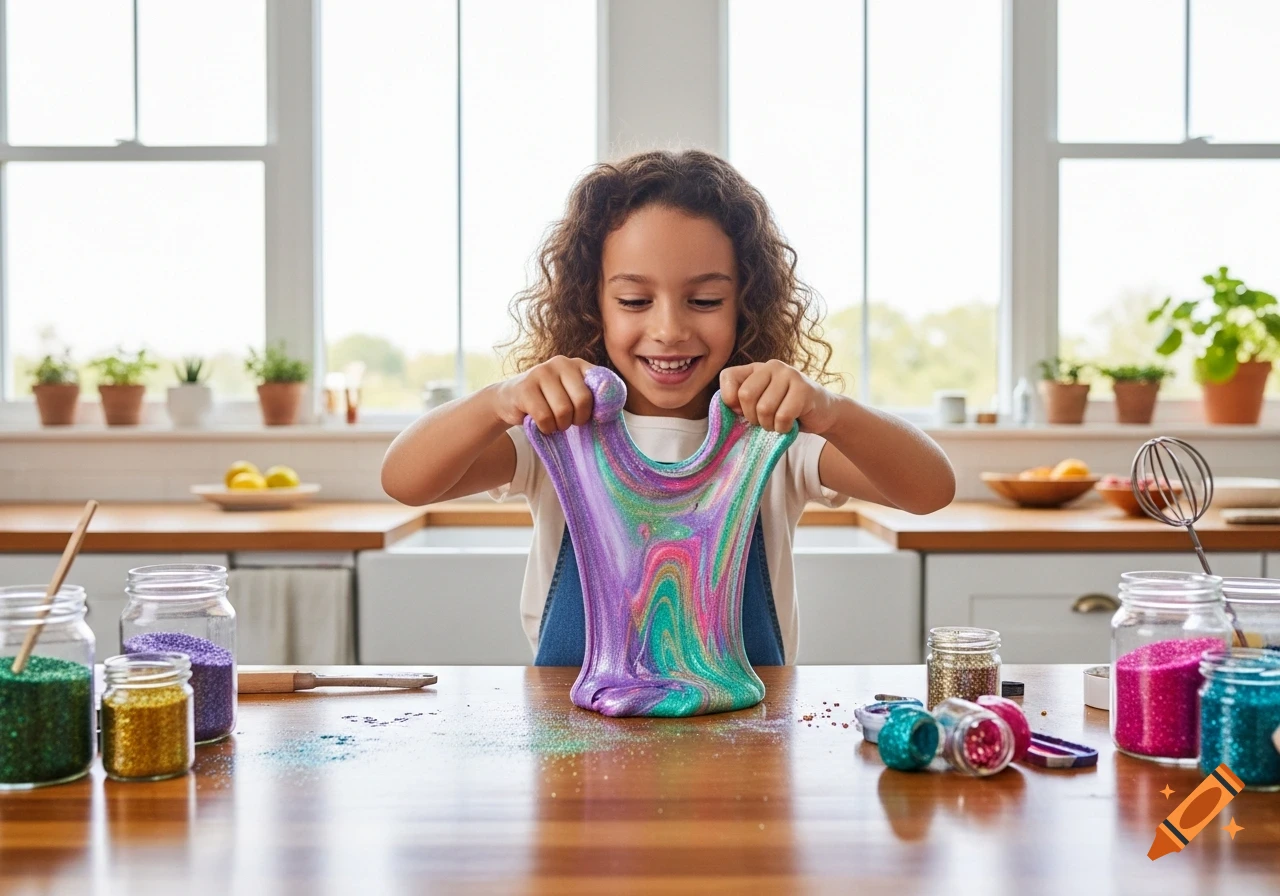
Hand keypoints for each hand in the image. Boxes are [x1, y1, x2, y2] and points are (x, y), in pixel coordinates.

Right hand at [493, 356, 594, 433]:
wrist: (510, 400)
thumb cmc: (549, 402)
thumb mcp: (572, 396)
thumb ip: (592, 398)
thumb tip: (611, 410)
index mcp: (579, 364)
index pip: (603, 385)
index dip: (600, 407)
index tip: (593, 418)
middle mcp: (561, 363)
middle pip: (583, 399)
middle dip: (578, 419)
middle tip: (570, 422)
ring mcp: (541, 372)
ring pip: (563, 411)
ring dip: (560, 425)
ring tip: (554, 422)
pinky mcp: (525, 387)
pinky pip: (544, 417)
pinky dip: (546, 428)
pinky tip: (541, 424)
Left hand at [719, 360, 837, 433]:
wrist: (822, 412)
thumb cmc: (785, 410)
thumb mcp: (759, 404)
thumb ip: (741, 403)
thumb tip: (729, 407)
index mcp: (756, 368)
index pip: (728, 376)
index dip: (729, 399)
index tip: (741, 412)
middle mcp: (772, 366)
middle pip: (746, 395)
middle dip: (752, 417)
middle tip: (763, 421)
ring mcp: (789, 374)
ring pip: (764, 408)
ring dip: (769, 425)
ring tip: (778, 423)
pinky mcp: (804, 389)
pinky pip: (782, 416)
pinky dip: (783, 428)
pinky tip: (790, 424)